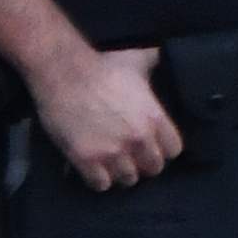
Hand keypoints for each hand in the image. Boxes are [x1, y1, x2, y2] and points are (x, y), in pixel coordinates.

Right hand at [29, 40, 182, 188]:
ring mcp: (113, 152)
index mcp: (155, 118)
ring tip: (113, 164)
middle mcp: (139, 139)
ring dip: (121, 173)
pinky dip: (98, 180)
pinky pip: (101, 184)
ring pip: (128, 179)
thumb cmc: (102, 65)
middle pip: (153, 168)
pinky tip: (95, 169)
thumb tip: (167, 53)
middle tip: (132, 156)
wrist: (63, 72)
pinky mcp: (86, 160)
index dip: (163, 149)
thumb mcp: (139, 60)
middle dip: (143, 163)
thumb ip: (156, 64)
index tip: (153, 146)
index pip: (173, 150)